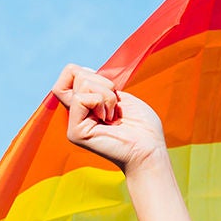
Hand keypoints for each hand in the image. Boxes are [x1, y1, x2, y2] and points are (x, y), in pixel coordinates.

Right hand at [52, 64, 167, 172]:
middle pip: (74, 75)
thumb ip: (99, 85)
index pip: (70, 74)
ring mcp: (74, 123)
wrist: (150, 149)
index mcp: (86, 105)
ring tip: (114, 115)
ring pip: (81, 85)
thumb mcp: (121, 96)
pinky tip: (110, 120)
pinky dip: (101, 102)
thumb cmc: (143, 127)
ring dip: (107, 95)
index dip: (87, 72)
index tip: (108, 87)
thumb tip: (82, 71)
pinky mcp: (75, 132)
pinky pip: (81, 99)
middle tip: (115, 105)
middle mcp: (77, 113)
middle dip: (103, 82)